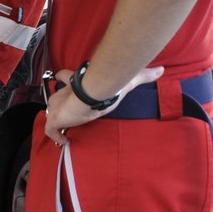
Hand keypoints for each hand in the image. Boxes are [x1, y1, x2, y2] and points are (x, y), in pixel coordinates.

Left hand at [43, 64, 166, 144]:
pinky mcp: (56, 118)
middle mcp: (64, 92)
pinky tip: (63, 141)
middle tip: (68, 114)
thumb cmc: (107, 86)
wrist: (93, 92)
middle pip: (56, 96)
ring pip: (52, 112)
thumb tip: (160, 70)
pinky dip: (55, 135)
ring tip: (65, 129)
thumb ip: (142, 75)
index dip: (64, 78)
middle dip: (60, 104)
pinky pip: (51, 129)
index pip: (64, 75)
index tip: (64, 81)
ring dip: (58, 120)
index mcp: (76, 81)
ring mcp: (58, 105)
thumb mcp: (126, 80)